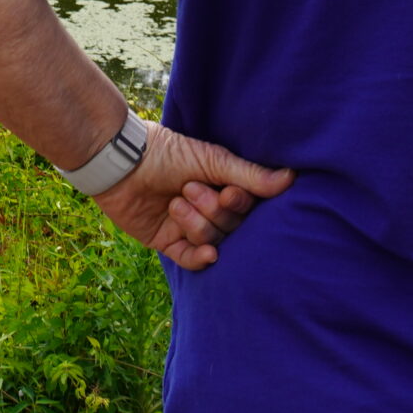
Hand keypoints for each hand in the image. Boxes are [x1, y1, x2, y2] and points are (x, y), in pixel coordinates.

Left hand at [92, 122, 292, 272]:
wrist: (121, 163)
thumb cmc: (166, 152)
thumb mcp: (212, 160)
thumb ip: (250, 175)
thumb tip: (291, 178)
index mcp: (221, 185)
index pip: (246, 207)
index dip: (239, 204)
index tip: (227, 191)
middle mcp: (208, 208)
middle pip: (231, 226)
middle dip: (213, 211)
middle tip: (189, 189)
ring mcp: (188, 227)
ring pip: (212, 241)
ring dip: (197, 225)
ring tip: (176, 203)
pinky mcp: (167, 242)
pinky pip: (191, 260)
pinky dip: (200, 258)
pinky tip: (208, 253)